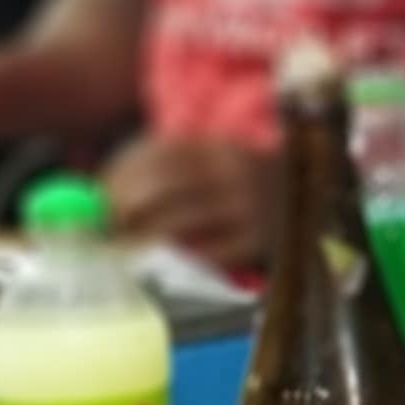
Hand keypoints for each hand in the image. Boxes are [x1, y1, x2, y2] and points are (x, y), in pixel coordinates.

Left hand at [101, 131, 273, 275]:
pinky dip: (175, 255)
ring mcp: (249, 208)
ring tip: (125, 242)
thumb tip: (100, 191)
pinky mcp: (256, 241)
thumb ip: (165, 171)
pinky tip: (162, 257)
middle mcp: (236, 172)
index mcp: (219, 147)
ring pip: (180, 223)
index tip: (101, 194)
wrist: (303, 200)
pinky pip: (202, 252)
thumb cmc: (239, 184)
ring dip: (143, 235)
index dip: (124, 175)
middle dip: (127, 205)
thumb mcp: (212, 163)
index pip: (161, 154)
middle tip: (107, 222)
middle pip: (167, 185)